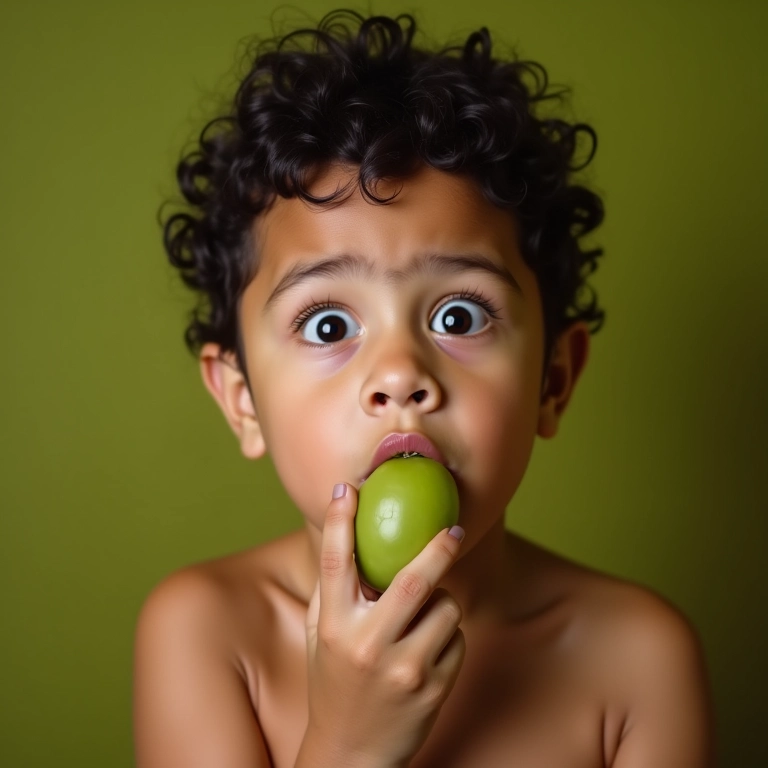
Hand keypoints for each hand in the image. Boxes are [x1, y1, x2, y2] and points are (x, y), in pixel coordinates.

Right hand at [297, 483, 465, 767]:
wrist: (352, 753)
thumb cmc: (335, 681)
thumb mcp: (323, 635)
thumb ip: (335, 590)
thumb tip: (353, 531)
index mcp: (335, 626)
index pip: (335, 563)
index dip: (340, 521)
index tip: (349, 490)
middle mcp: (367, 645)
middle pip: (412, 581)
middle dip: (438, 548)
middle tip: (454, 529)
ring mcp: (404, 669)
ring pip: (445, 609)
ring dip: (442, 603)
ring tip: (421, 623)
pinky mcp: (434, 687)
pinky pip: (457, 639)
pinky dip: (448, 636)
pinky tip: (427, 655)